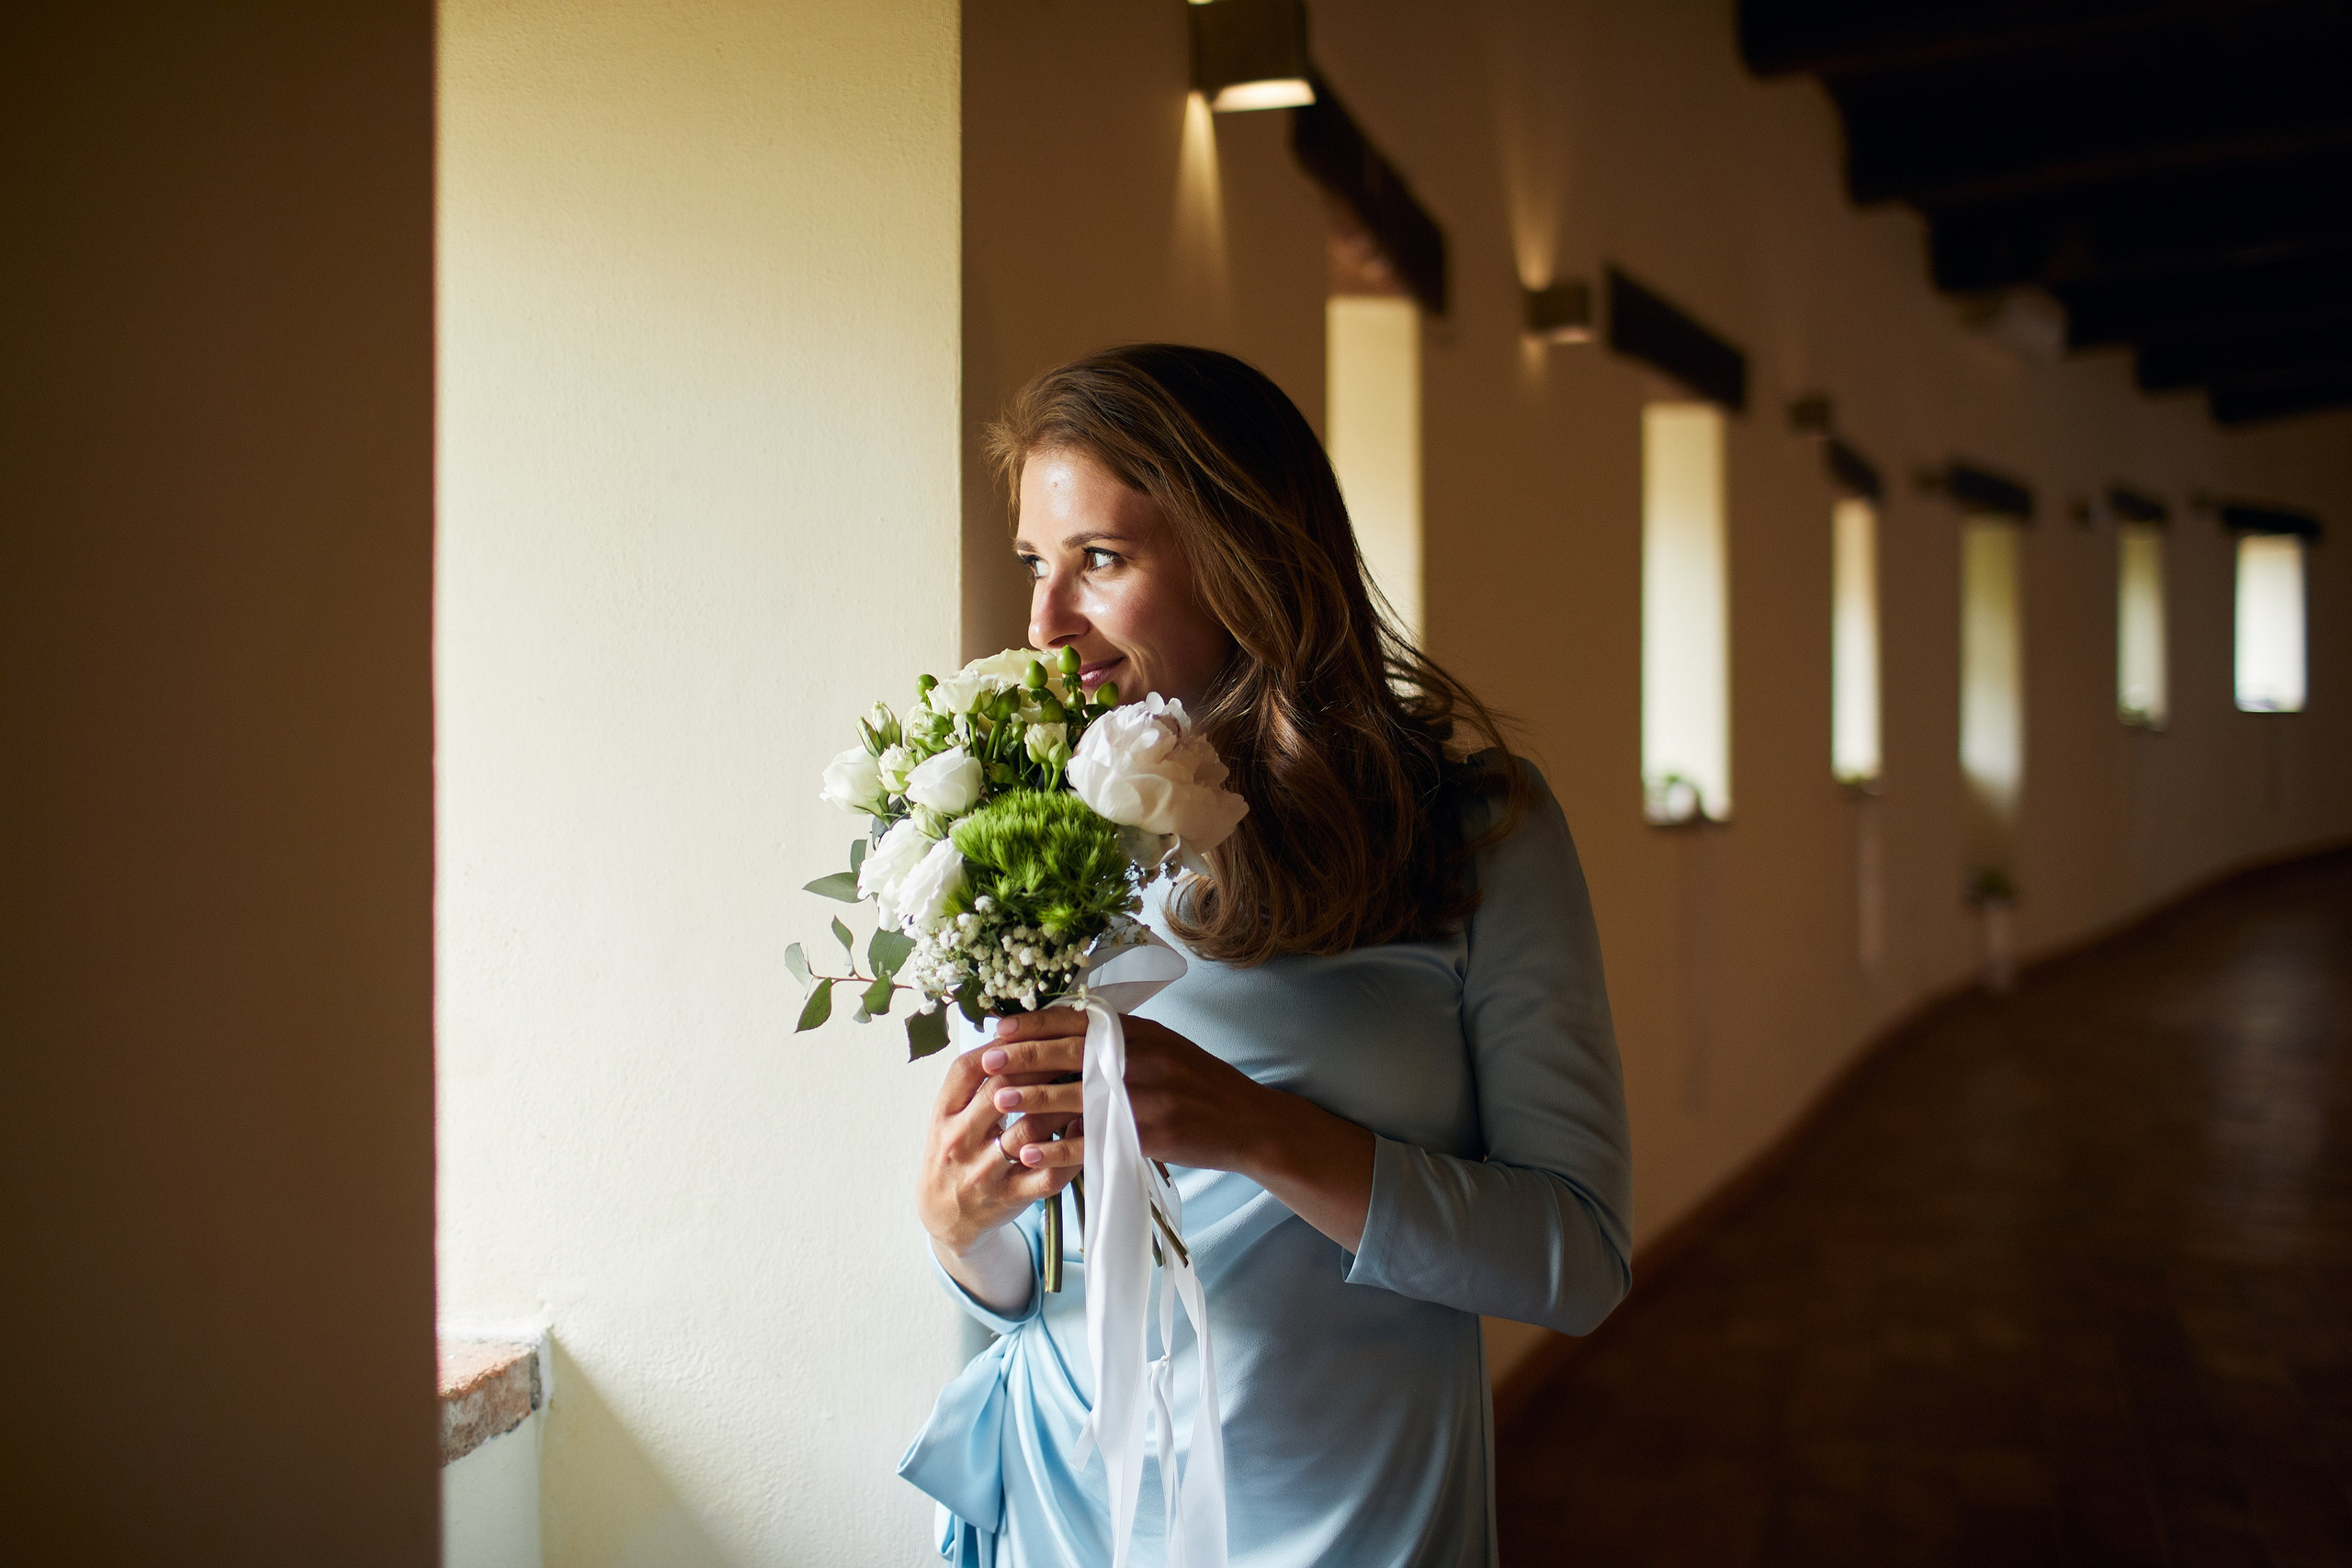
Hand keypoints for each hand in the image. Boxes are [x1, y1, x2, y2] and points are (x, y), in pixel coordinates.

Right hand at [917, 1043, 1081, 1266]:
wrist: (942, 1215)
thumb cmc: (955, 1152)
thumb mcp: (950, 1114)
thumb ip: (975, 1080)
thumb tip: (1016, 1031)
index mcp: (943, 1113)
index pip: (970, 1068)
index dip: (1005, 1046)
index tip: (1036, 1032)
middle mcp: (958, 1141)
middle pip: (1002, 1092)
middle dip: (1041, 1067)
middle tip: (1072, 1050)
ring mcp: (983, 1173)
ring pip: (1029, 1132)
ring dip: (1062, 1106)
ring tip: (1087, 1084)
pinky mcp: (1009, 1198)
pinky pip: (1047, 1174)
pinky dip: (1071, 1152)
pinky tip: (1086, 1131)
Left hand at [982, 1009, 1375, 1250]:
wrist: (1248, 1122)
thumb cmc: (1198, 1085)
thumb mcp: (1162, 1048)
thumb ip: (1119, 1041)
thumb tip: (1066, 1033)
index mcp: (1141, 1032)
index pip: (1078, 1020)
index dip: (1035, 1023)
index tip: (999, 1028)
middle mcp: (1143, 1057)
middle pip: (1072, 1052)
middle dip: (1024, 1057)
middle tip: (986, 1061)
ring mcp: (1149, 1096)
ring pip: (1078, 1096)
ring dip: (1034, 1101)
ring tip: (997, 1104)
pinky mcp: (1153, 1133)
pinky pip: (1095, 1141)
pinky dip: (1059, 1149)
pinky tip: (1031, 1154)